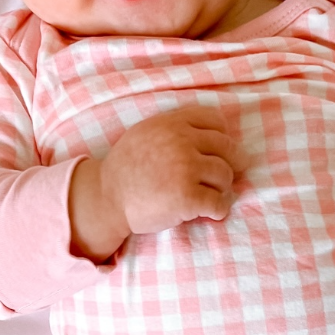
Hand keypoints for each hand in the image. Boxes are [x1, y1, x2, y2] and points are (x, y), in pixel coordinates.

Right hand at [69, 105, 244, 260]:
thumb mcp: (146, 132)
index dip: (222, 138)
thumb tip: (218, 134)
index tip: (217, 153)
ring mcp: (185, 168)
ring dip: (221, 189)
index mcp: (172, 123)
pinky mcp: (187, 197)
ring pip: (226, 176)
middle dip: (229, 164)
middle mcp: (181, 141)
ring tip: (208, 195)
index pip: (216, 121)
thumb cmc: (127, 168)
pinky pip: (220, 203)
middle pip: (227, 148)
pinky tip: (209, 213)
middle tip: (221, 179)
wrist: (106, 198)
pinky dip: (218, 210)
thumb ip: (175, 128)